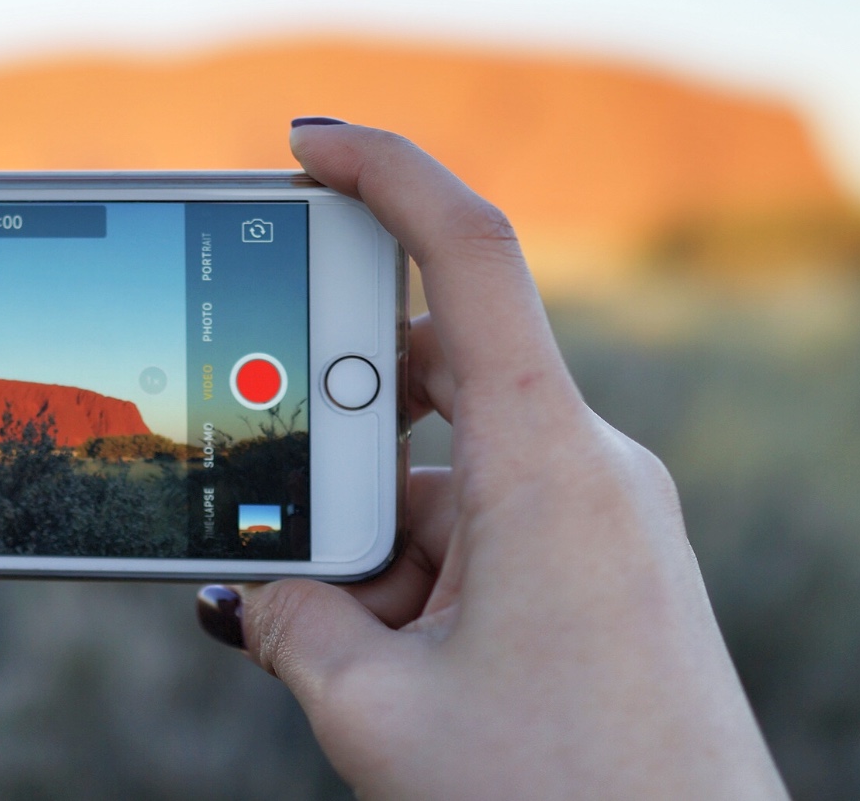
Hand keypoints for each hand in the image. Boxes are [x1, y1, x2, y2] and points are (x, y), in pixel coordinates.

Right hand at [197, 122, 784, 799]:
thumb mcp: (379, 714)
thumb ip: (293, 623)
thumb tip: (250, 590)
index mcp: (547, 464)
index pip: (470, 252)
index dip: (384, 171)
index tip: (305, 144)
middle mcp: (589, 468)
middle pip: (433, 379)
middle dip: (331, 436)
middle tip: (264, 514)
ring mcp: (606, 522)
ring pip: (448, 473)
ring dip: (369, 536)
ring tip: (329, 645)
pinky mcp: (609, 574)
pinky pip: (488, 529)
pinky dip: (416, 572)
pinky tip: (371, 661)